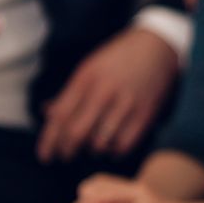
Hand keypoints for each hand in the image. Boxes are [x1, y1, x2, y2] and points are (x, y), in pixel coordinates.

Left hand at [38, 28, 178, 162]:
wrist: (158, 46)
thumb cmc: (118, 58)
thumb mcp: (89, 68)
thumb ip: (69, 92)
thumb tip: (47, 114)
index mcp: (85, 78)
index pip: (60, 117)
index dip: (49, 141)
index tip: (45, 156)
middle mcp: (104, 91)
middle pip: (76, 133)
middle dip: (67, 151)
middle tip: (66, 156)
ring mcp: (126, 103)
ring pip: (100, 142)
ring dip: (92, 151)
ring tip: (92, 148)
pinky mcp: (146, 113)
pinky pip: (124, 144)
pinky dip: (114, 152)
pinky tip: (112, 147)